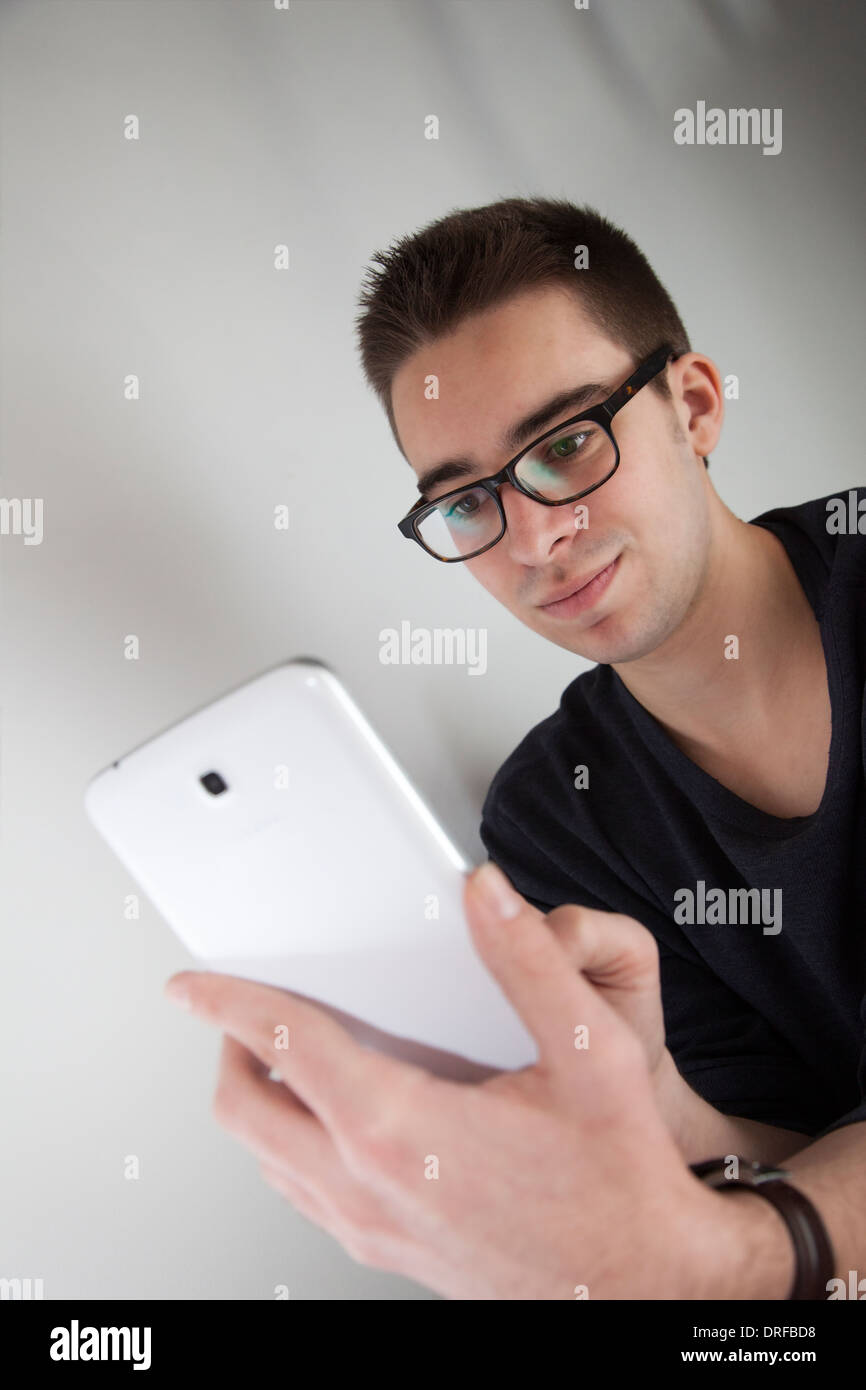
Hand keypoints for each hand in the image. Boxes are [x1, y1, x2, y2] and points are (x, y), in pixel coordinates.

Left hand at [164, 861, 734, 1299]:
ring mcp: (370, 1227)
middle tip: (246, 1008)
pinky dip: (288, 1146)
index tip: (192, 983)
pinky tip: (332, 1119)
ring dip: (257, 1100)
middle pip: (246, 1109)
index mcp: (400, 1127)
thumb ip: (530, 962)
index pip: (284, 1044)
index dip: (227, 1000)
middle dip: (230, 1047)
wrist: (642, 1283)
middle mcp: (368, 1184)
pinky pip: (301, 1195)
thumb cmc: (619, 1181)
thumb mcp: (591, 1052)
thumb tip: (487, 895)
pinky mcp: (386, 1251)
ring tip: (284, 1054)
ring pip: (265, 1160)